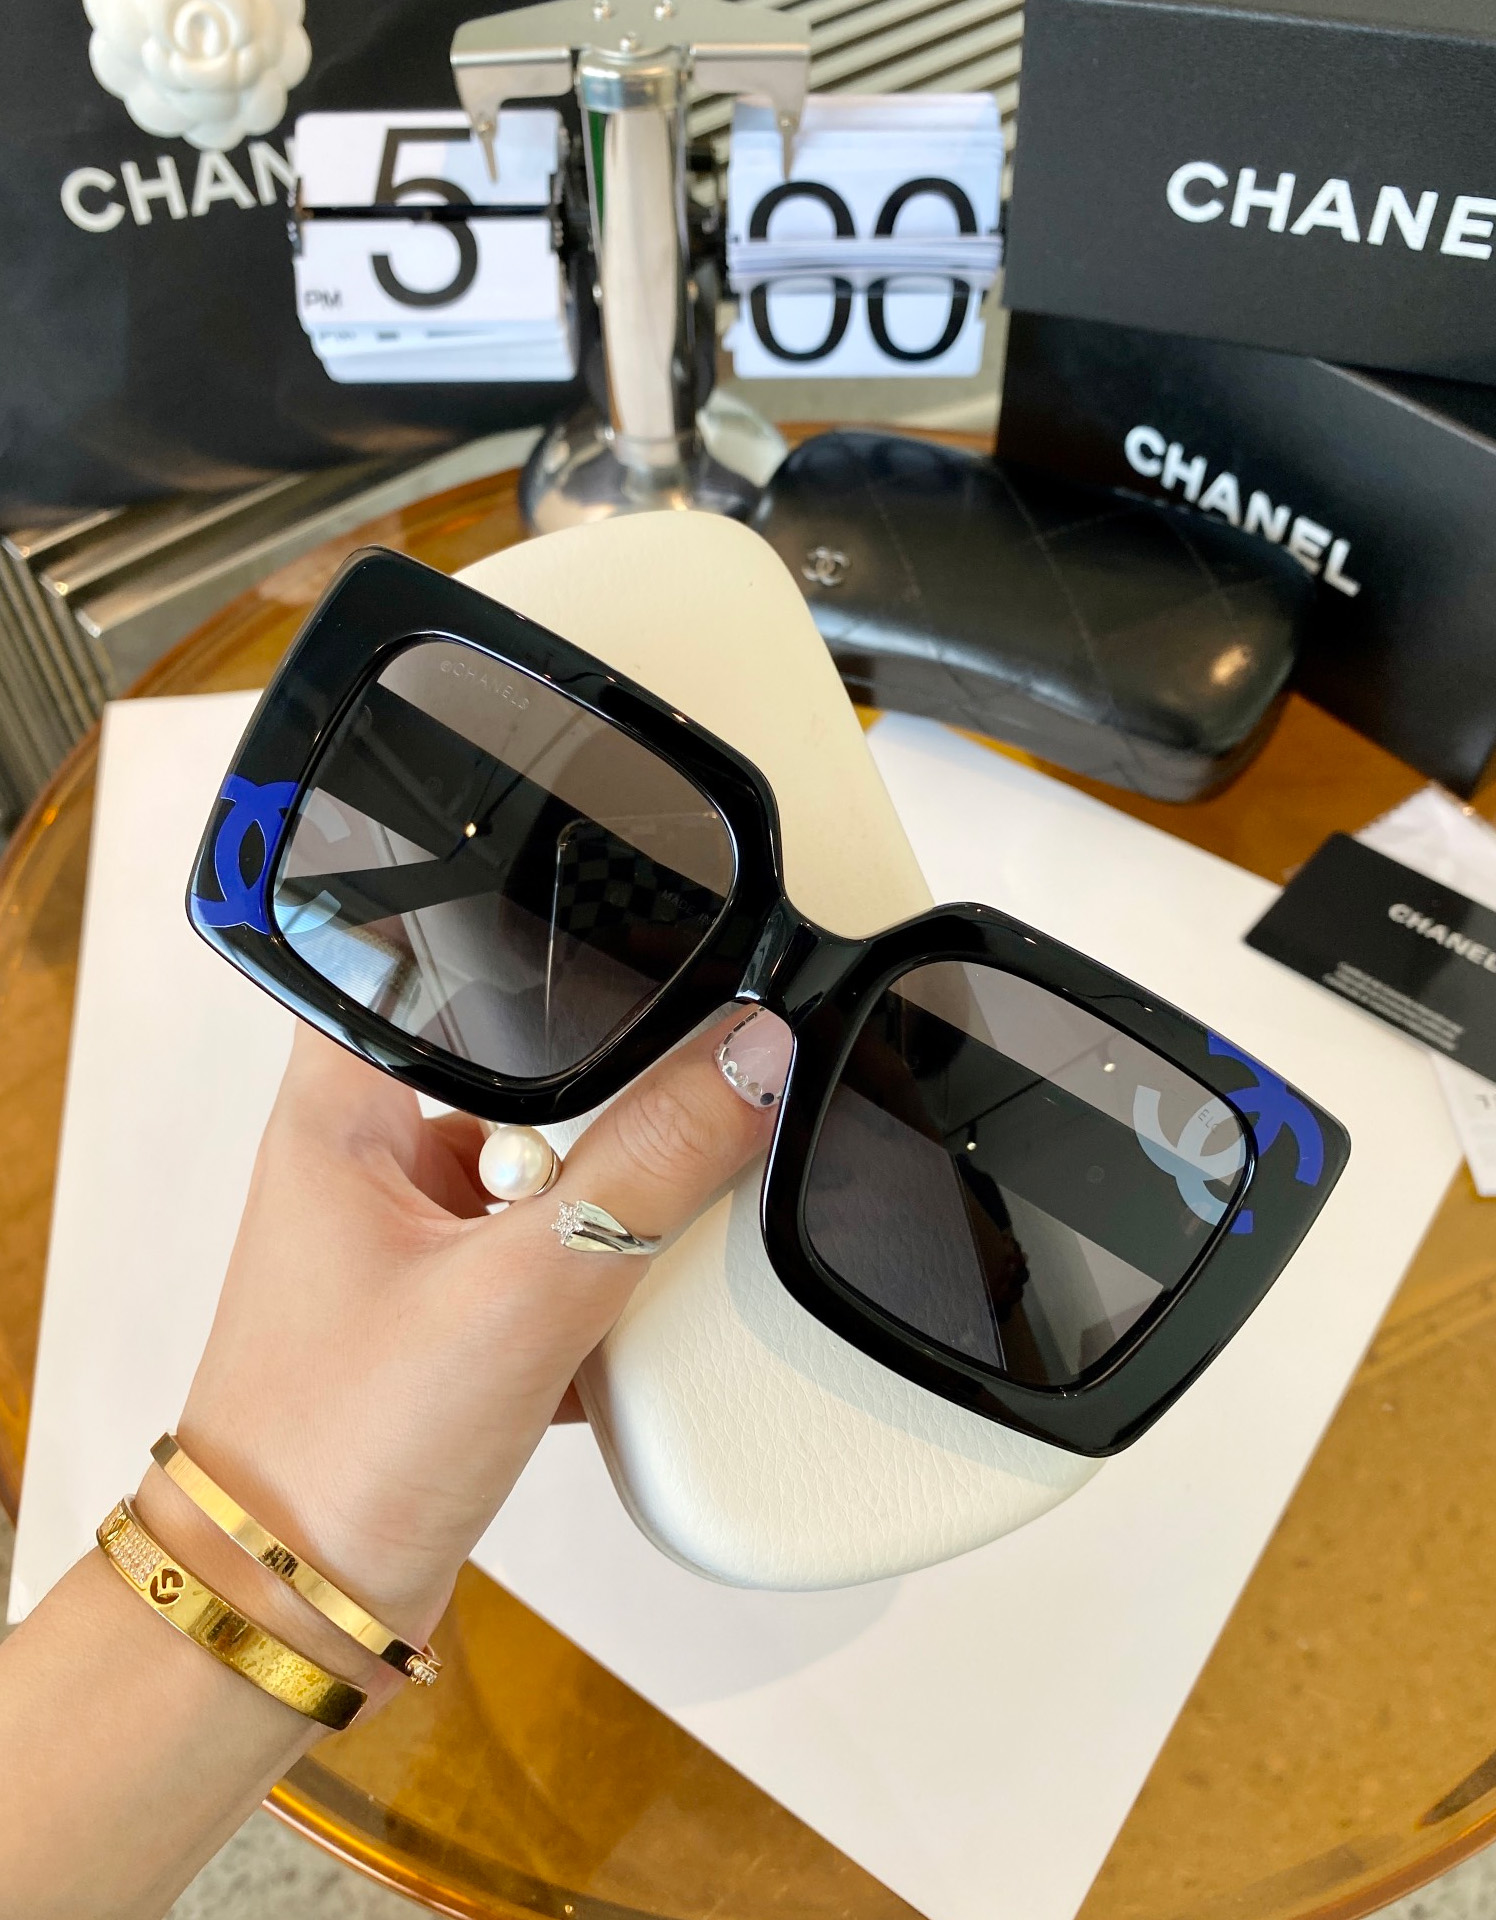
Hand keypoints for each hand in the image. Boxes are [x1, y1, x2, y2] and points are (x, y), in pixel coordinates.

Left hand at [134, 1005, 790, 1697]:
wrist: (301, 1611)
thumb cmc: (341, 1452)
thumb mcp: (524, 1291)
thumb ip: (647, 1169)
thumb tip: (750, 1057)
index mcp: (343, 1106)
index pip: (435, 956)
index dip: (537, 943)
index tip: (644, 960)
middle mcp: (367, 1154)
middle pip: (522, 1066)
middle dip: (598, 1110)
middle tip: (621, 1164)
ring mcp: (407, 1232)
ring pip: (546, 1166)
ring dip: (597, 1210)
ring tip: (592, 1268)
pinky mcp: (446, 1302)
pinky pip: (548, 1247)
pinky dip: (590, 1280)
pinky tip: (595, 1330)